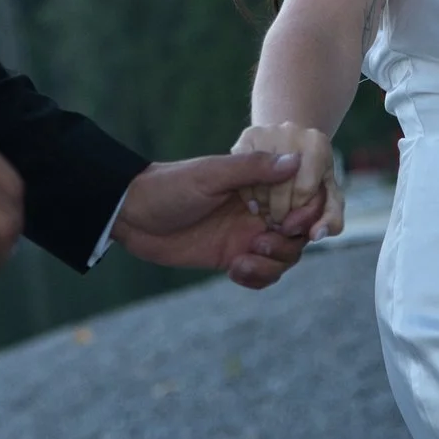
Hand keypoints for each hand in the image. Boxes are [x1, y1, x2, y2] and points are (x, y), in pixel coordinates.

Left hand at [112, 152, 320, 288]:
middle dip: (288, 245)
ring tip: (242, 261)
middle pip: (297, 234)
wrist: (131, 214)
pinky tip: (234, 272)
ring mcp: (244, 236)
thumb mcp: (210, 174)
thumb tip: (295, 161)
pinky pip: (260, 274)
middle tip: (259, 244)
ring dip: (271, 264)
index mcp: (256, 184)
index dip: (307, 214)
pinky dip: (257, 278)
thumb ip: (252, 169)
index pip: (300, 199)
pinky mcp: (230, 258)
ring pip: (282, 258)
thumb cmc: (170, 186)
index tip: (295, 225)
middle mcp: (257, 211)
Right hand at [233, 122, 342, 237]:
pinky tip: (255, 202)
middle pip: (280, 186)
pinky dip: (247, 193)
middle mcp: (292, 131)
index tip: (295, 219)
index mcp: (317, 144)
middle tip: (278, 222)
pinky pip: (242, 172)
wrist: (293, 145)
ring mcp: (267, 131)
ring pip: (258, 181)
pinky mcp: (247, 134)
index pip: (303, 190)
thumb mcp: (329, 197)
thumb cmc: (315, 176)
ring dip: (261, 205)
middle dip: (279, 212)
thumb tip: (316, 234)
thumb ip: (331, 220)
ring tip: (268, 212)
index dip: (297, 211)